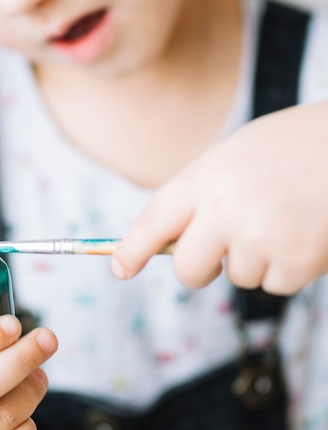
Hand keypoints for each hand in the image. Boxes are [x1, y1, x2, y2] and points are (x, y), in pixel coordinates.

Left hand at [111, 102, 327, 293]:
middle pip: (189, 270)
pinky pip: (276, 284)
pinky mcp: (297, 261)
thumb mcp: (237, 155)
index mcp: (207, 177)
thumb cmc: (296, 146)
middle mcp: (225, 210)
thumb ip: (203, 194)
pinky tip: (307, 232)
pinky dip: (290, 267)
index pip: (155, 222)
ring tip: (287, 219)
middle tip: (216, 260)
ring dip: (257, 260)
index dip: (133, 250)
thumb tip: (175, 240)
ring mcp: (260, 238)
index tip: (121, 269)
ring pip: (239, 277)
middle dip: (200, 271)